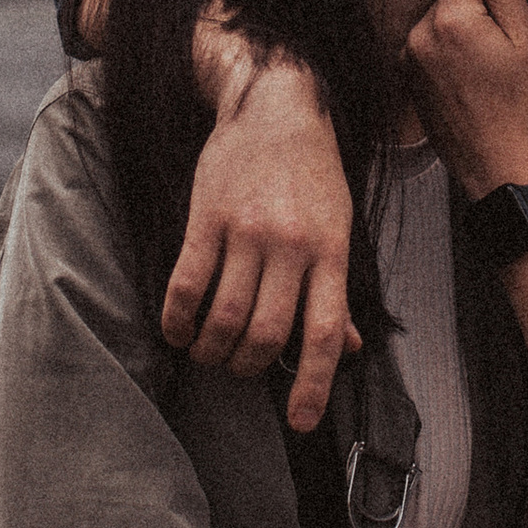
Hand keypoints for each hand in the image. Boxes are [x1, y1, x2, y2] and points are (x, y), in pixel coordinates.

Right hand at [162, 35, 356, 433]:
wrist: (275, 104)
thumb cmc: (312, 173)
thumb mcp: (338, 227)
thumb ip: (337, 290)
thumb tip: (349, 349)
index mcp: (330, 252)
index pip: (324, 333)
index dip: (312, 385)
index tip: (300, 423)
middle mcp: (291, 246)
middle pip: (266, 334)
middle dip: (248, 367)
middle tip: (239, 369)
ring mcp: (246, 232)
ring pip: (224, 317)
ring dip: (212, 351)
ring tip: (208, 354)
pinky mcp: (207, 218)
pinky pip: (187, 285)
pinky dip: (179, 320)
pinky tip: (177, 332)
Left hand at [406, 0, 527, 200]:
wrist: (503, 167)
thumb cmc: (523, 103)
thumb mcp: (526, 36)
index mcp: (448, 20)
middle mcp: (417, 35)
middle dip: (484, 0)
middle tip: (521, 24)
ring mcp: (407, 60)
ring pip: (442, 19)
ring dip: (470, 25)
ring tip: (503, 55)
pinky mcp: (408, 81)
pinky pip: (431, 46)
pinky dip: (455, 49)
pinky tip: (482, 74)